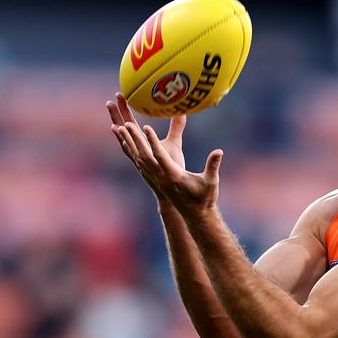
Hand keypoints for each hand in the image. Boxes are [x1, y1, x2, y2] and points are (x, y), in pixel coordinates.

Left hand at [105, 93, 222, 213]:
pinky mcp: (155, 178)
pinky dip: (131, 150)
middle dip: (135, 139)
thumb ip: (213, 166)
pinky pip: (139, 162)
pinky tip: (125, 140)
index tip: (146, 127)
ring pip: (138, 158)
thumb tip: (219, 152)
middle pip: (144, 156)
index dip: (153, 142)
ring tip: (118, 126)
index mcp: (174, 176)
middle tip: (126, 123)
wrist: (195, 215)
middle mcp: (161, 177)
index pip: (160, 157)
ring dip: (129, 143)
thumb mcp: (212, 182)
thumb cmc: (205, 198)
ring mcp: (156, 178)